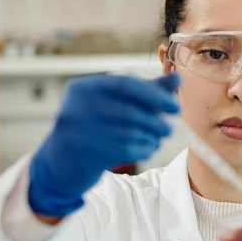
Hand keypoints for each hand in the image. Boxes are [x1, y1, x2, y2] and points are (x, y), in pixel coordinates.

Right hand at [28, 73, 179, 218]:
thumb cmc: (96, 126)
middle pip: (130, 111)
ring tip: (158, 138)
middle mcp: (77, 106)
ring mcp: (79, 131)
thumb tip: (178, 78)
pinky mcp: (86, 154)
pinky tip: (148, 148)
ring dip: (152, 137)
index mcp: (84, 87)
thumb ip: (147, 90)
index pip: (126, 84)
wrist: (63, 163)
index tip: (175, 106)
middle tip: (169, 129)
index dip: (155, 95)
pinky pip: (127, 150)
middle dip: (156, 121)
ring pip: (131, 132)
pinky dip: (145, 149)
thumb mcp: (117, 103)